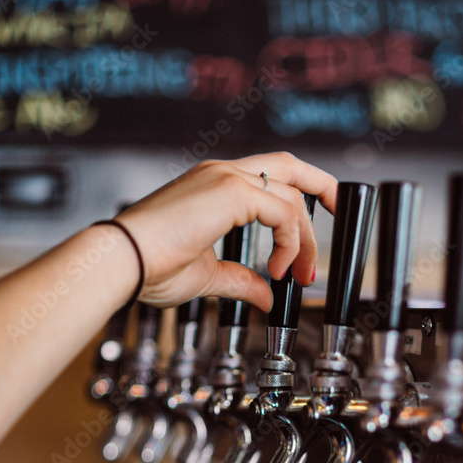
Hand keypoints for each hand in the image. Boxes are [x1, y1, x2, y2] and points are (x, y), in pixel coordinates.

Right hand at [117, 152, 337, 311]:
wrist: (122, 263)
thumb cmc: (148, 267)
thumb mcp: (207, 276)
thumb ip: (241, 281)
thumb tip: (266, 296)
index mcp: (213, 186)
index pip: (269, 178)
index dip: (299, 198)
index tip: (310, 231)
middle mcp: (221, 173)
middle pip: (291, 166)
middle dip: (324, 187)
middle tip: (341, 213)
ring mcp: (226, 177)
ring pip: (292, 194)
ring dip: (304, 238)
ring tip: (297, 275)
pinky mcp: (230, 191)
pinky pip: (284, 211)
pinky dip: (291, 242)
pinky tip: (278, 269)